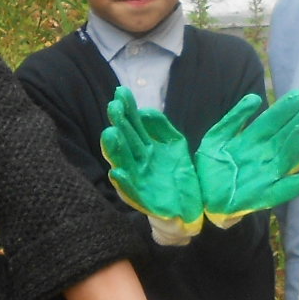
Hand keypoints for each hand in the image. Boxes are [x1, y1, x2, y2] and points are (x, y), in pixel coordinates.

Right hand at [101, 87, 202, 244]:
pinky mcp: (143, 200)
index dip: (128, 109)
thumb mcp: (174, 144)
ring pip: (123, 162)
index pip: (133, 125)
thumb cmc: (176, 174)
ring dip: (115, 149)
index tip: (122, 92)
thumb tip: (145, 111)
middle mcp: (137, 162)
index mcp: (144, 148)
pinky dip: (124, 183)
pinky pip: (131, 191)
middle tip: (114, 106)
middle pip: (126, 140)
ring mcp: (138, 180)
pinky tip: (117, 172)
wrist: (188, 207)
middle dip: (120, 124)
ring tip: (110, 134)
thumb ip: (161, 127)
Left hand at [194, 91, 298, 225]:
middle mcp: (262, 157)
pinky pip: (278, 193)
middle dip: (297, 124)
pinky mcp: (260, 198)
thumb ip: (235, 120)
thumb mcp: (217, 138)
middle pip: (282, 139)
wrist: (199, 196)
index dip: (283, 110)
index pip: (271, 122)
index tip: (298, 97)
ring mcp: (263, 177)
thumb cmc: (210, 166)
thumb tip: (255, 98)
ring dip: (297, 148)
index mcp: (252, 141)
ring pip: (284, 161)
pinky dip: (292, 188)